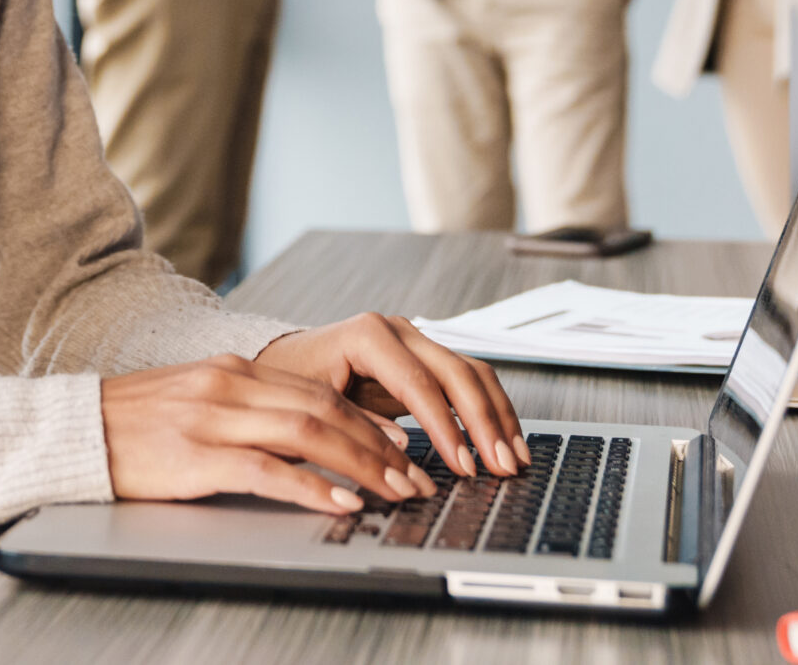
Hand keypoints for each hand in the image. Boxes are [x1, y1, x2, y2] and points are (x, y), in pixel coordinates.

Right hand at [99, 352, 432, 513]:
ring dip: (361, 465)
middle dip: (378, 446)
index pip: (318, 391)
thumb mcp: (194, 400)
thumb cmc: (131, 425)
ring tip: (393, 491)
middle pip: (325, 410)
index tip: (401, 445)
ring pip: (308, 434)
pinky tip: (340, 502)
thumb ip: (244, 409)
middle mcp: (229, 386)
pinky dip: (311, 487)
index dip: (367, 419)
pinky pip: (267, 471)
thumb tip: (299, 435)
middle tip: (414, 476)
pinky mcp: (195, 457)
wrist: (72, 431)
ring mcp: (213, 419)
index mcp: (232, 371)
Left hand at [258, 313, 527, 480]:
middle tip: (500, 466)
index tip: (464, 465)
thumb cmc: (292, 382)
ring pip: (472, 373)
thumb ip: (357, 425)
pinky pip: (467, 381)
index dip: (446, 427)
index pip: (419, 383)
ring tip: (513, 459)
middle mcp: (398, 331)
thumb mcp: (313, 405)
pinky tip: (502, 441)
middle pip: (457, 373)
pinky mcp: (425, 359)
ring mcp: (416, 341)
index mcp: (368, 335)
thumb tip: (404, 450)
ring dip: (497, 417)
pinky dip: (489, 411)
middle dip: (484, 423)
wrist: (285, 361)